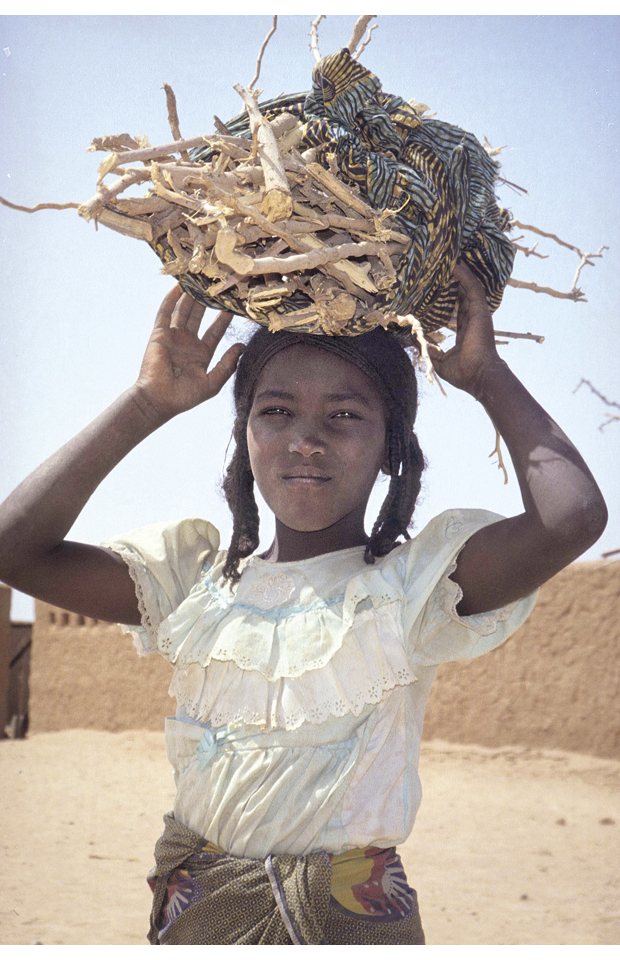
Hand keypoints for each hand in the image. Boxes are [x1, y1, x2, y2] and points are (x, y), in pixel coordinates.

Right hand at [133, 285, 243, 421]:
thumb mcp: (212, 383)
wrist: (159, 400)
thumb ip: (227, 365)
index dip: (224, 318)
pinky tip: (179, 286)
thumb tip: (242, 346)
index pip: (215, 331)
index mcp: (201, 354)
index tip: (235, 304)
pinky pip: (165, 313)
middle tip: (219, 286)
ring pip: (184, 311)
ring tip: (201, 279)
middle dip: (208, 301)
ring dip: (191, 296)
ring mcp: (173, 337)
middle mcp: (188, 343)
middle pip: (200, 316)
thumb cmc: (185, 397)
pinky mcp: (159, 334)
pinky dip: (171, 299)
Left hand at [428, 261, 505, 397]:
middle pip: (463, 296)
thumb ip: (430, 350)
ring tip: (450, 260)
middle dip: (454, 283)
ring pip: (469, 288)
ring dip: (460, 274)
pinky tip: (457, 265)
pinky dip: (466, 276)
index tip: (439, 290)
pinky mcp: (480, 311)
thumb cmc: (463, 372)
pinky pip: (473, 289)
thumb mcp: (440, 361)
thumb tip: (418, 343)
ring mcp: (478, 315)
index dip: (449, 300)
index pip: (457, 311)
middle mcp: (473, 320)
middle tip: (442, 269)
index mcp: (466, 332)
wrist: (478, 375)